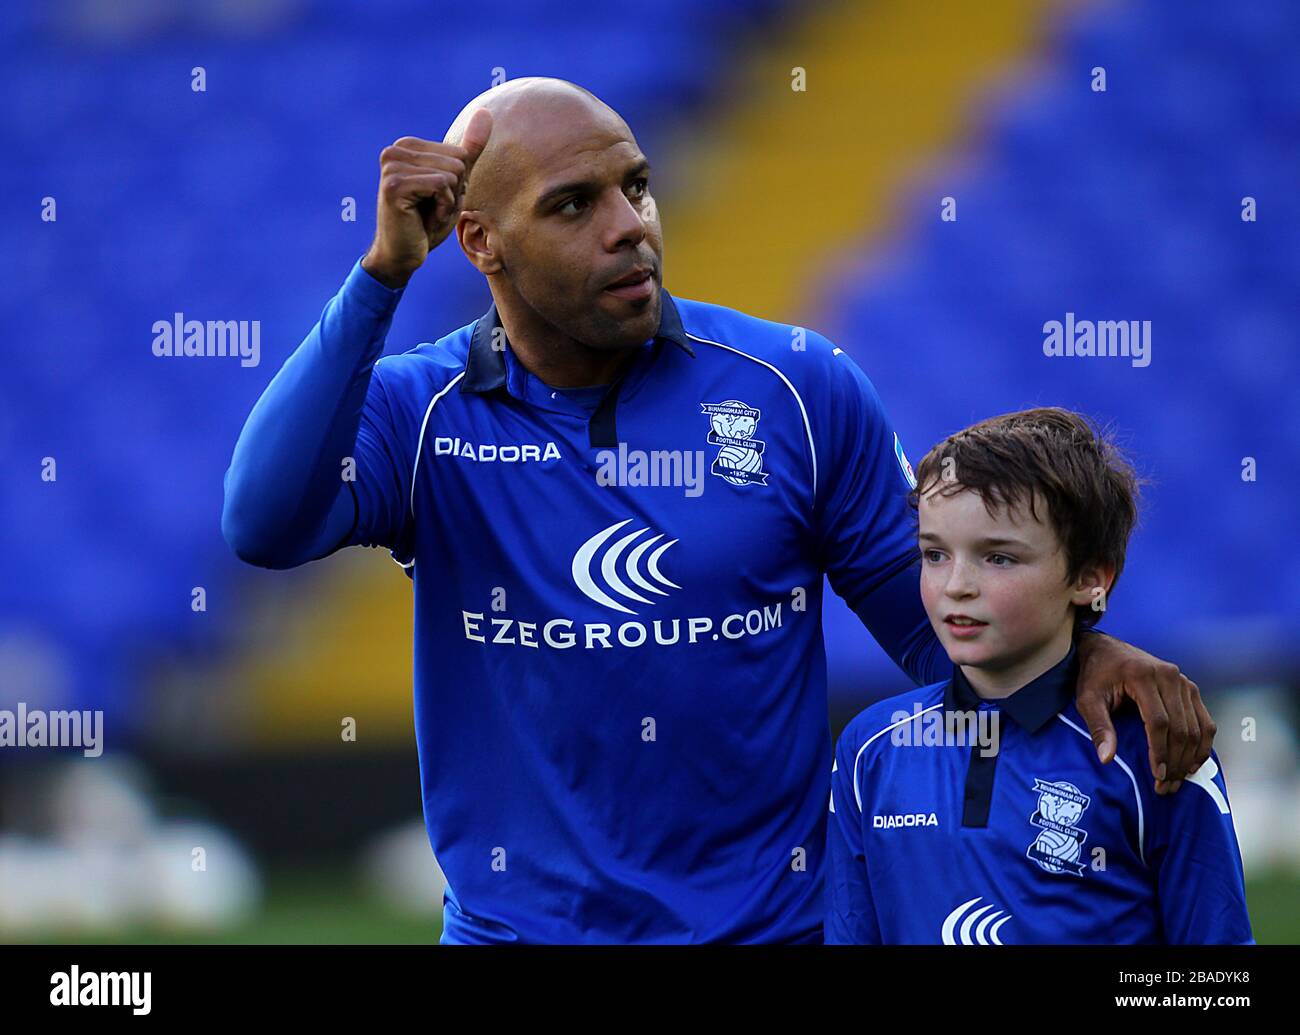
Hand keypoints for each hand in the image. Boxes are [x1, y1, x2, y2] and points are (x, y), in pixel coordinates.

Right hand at [361, 107, 492, 287]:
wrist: (402, 254)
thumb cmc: (427, 221)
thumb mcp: (455, 183)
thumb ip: (469, 150)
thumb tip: (486, 112)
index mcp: (407, 146)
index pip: (460, 154)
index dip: (457, 184)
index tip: (434, 199)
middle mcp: (395, 150)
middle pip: (458, 162)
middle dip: (453, 193)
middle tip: (430, 209)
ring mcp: (392, 166)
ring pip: (452, 175)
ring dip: (447, 203)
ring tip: (426, 213)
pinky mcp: (394, 185)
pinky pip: (442, 186)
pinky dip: (442, 209)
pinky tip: (423, 219)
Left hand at [1074, 631, 1215, 794]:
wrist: (1105, 649)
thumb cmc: (1095, 675)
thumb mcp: (1087, 700)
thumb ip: (1098, 727)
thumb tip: (1106, 759)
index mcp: (1142, 676)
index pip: (1159, 722)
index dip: (1160, 751)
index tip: (1157, 775)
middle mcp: (1168, 676)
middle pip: (1181, 727)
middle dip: (1176, 761)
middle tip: (1167, 786)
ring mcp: (1183, 681)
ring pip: (1197, 726)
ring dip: (1191, 757)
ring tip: (1178, 780)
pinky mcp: (1189, 687)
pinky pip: (1204, 720)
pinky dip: (1202, 744)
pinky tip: (1192, 763)